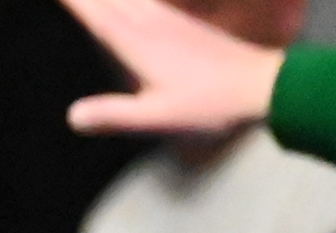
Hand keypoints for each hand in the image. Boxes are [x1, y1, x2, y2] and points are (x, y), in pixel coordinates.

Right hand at [59, 0, 281, 141]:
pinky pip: (145, 1)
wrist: (262, 85)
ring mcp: (169, 21)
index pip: (96, 13)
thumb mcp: (159, 117)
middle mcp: (152, 23)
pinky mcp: (183, 24)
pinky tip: (130, 2)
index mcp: (140, 43)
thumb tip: (72, 115)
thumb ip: (115, 115)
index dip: (73, 0)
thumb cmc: (211, 105)